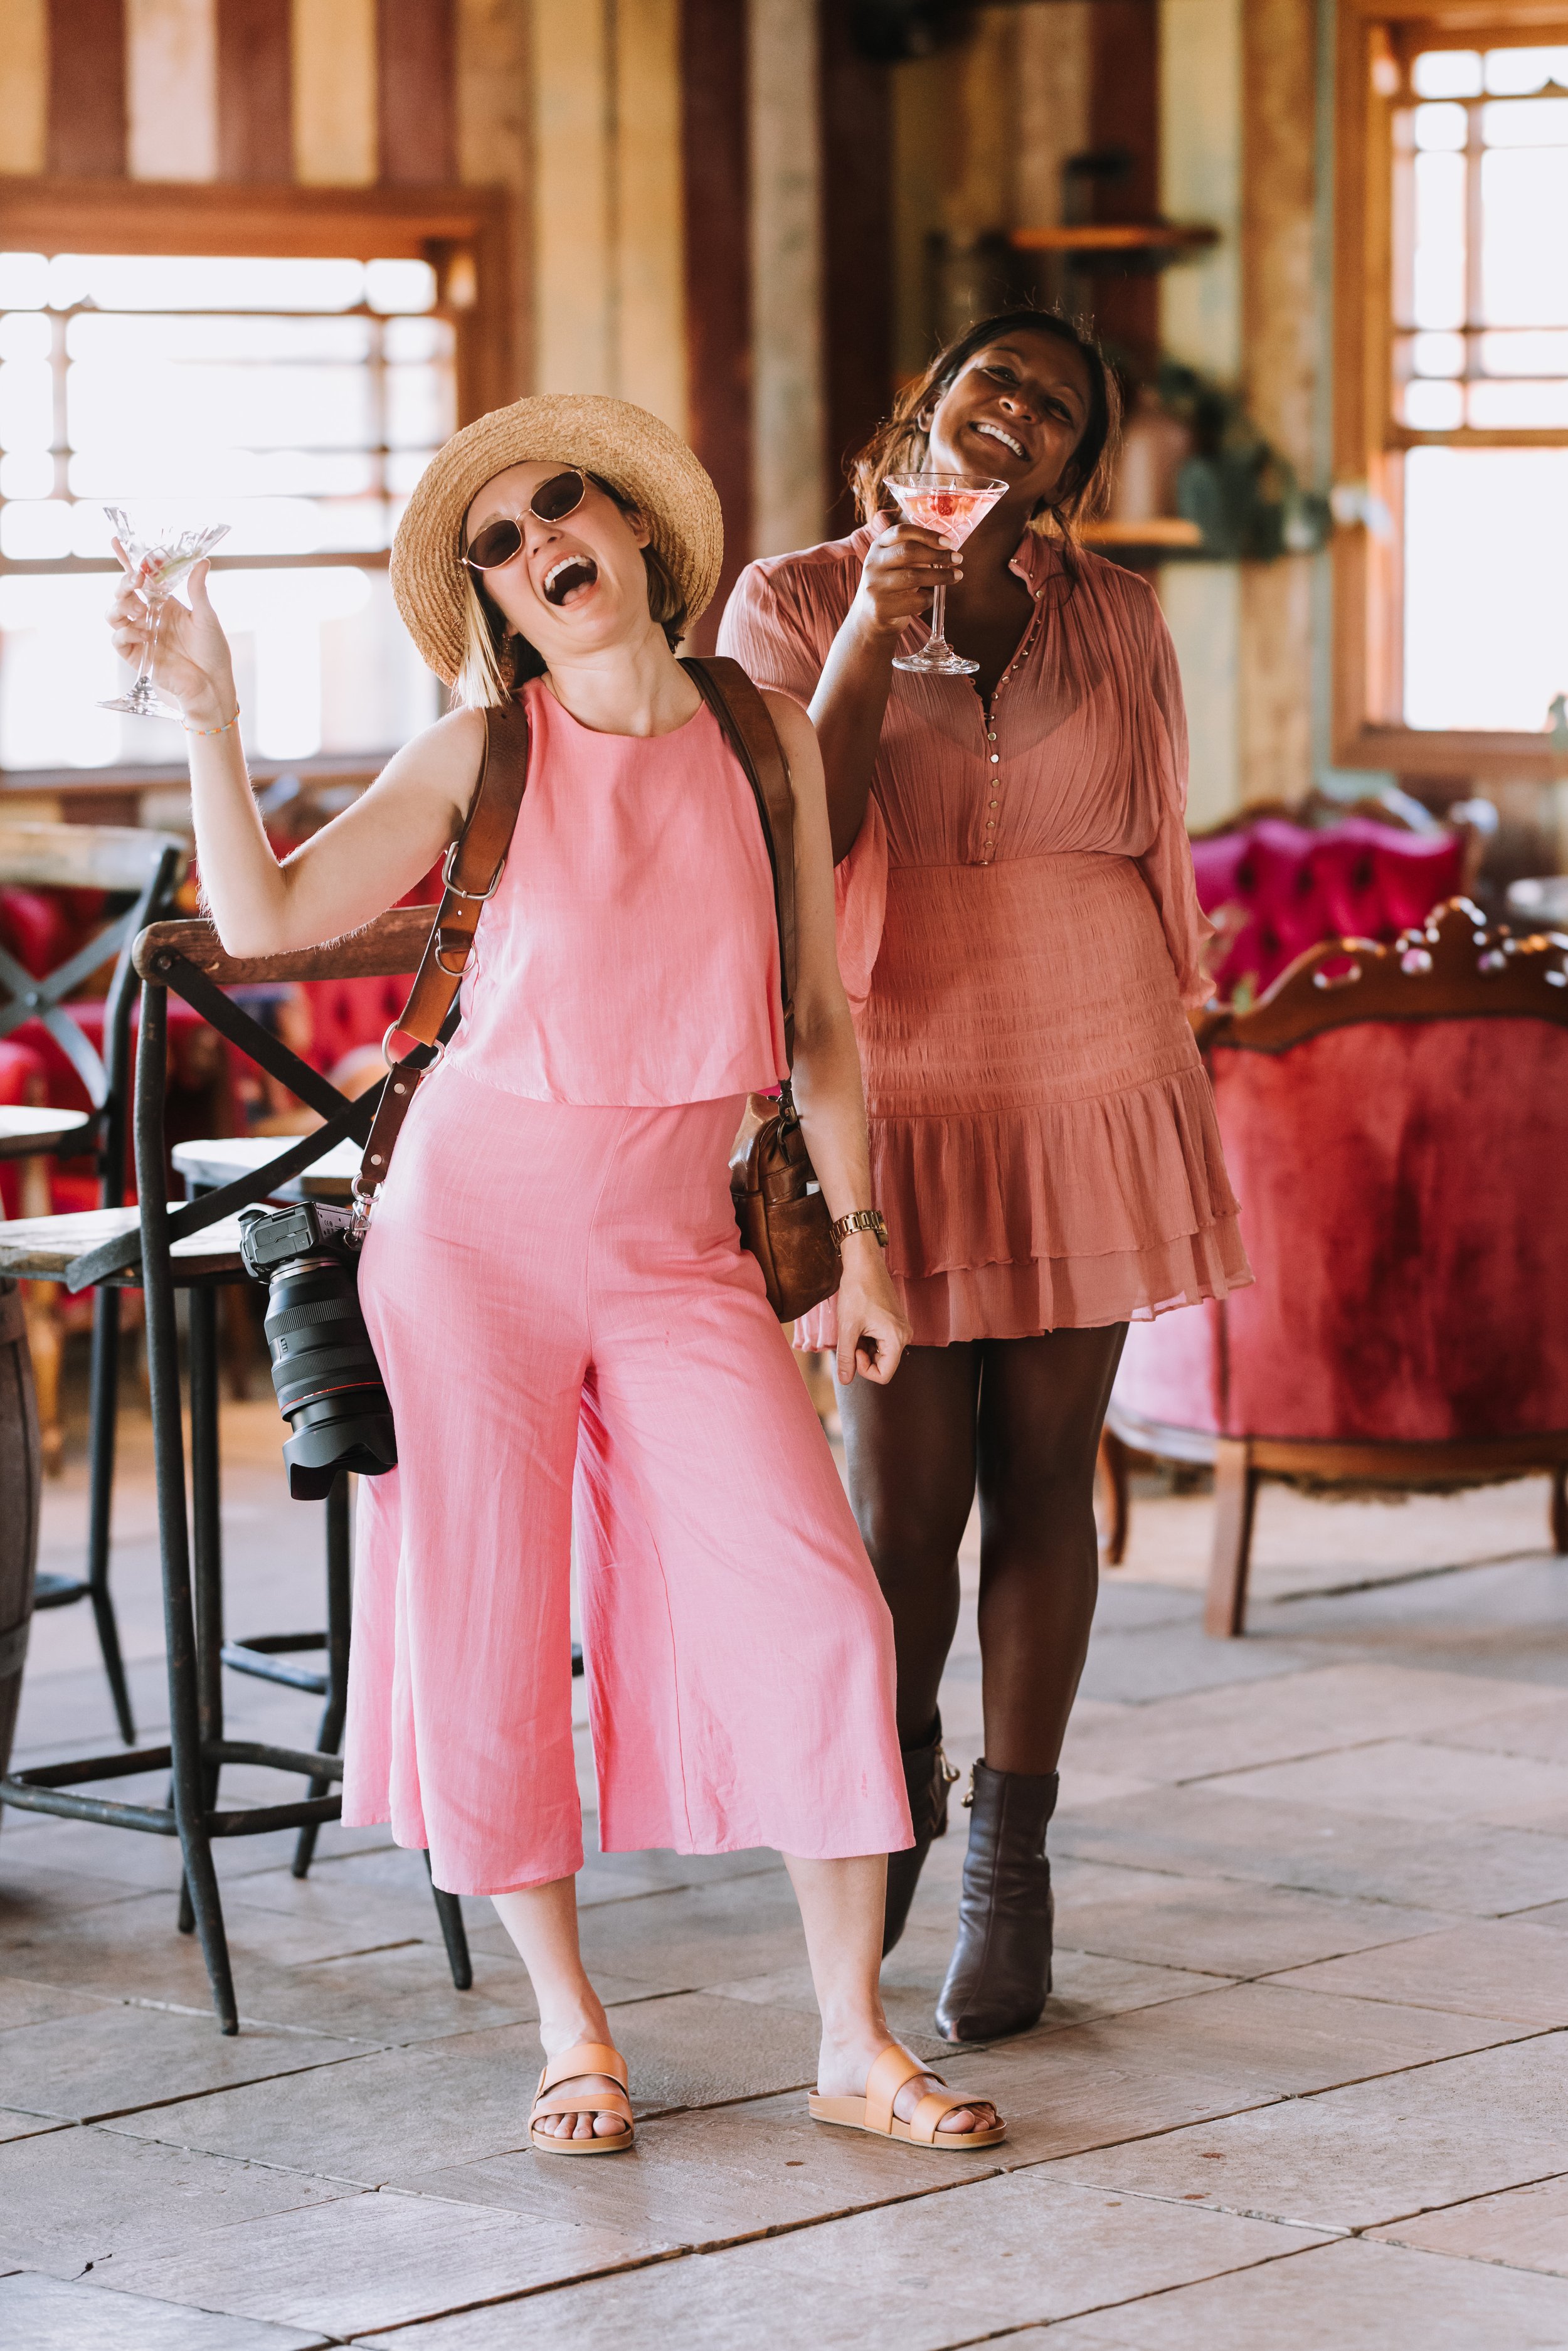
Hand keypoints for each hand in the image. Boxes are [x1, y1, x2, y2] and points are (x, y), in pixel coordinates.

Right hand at [106, 548, 236, 726]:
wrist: (212, 684)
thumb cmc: (213, 651)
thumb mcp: (207, 617)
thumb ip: (198, 590)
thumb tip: (202, 561)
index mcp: (164, 604)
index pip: (141, 578)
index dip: (127, 560)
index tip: (117, 541)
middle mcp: (148, 616)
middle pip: (123, 592)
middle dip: (125, 582)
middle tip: (137, 580)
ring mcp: (140, 635)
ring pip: (113, 613)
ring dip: (121, 606)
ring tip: (141, 610)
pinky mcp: (136, 655)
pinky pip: (118, 639)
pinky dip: (126, 633)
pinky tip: (144, 634)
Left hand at [834, 1234, 909, 1386]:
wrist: (864, 1264)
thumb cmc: (857, 1292)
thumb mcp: (847, 1328)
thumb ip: (846, 1357)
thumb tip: (845, 1381)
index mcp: (897, 1339)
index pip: (883, 1375)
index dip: (864, 1369)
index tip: (853, 1349)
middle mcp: (904, 1336)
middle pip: (882, 1365)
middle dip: (863, 1356)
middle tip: (851, 1336)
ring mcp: (900, 1329)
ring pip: (880, 1353)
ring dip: (863, 1347)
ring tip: (854, 1327)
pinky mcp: (894, 1323)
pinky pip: (881, 1342)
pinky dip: (867, 1339)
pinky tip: (859, 1323)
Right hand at [850, 515, 960, 647]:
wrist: (870, 617)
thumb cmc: (892, 583)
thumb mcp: (896, 562)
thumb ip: (915, 551)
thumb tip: (947, 548)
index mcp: (878, 546)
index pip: (902, 531)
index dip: (927, 535)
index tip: (949, 542)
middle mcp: (873, 563)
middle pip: (908, 551)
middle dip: (938, 555)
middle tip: (958, 558)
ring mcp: (875, 586)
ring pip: (914, 576)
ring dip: (941, 576)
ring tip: (957, 576)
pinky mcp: (881, 608)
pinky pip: (915, 601)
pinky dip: (929, 599)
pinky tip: (931, 597)